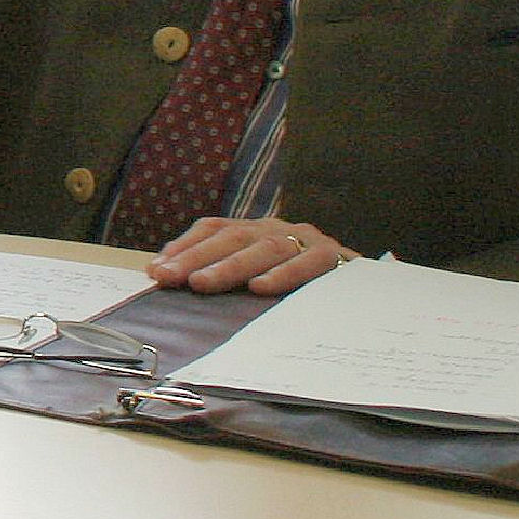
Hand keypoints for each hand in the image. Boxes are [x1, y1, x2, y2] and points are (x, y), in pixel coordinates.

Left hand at [150, 217, 356, 295]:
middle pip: (233, 237)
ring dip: (231, 266)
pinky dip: (284, 275)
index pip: (213, 229)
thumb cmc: (300, 285)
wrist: (362, 289)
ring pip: (265, 247)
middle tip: (170, 278)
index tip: (155, 271)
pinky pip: (308, 263)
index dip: (183, 246)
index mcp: (256, 229)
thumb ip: (219, 274)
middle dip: (197, 258)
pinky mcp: (335, 257)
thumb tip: (163, 276)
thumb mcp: (257, 276)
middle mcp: (278, 228)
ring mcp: (307, 239)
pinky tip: (261, 287)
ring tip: (203, 284)